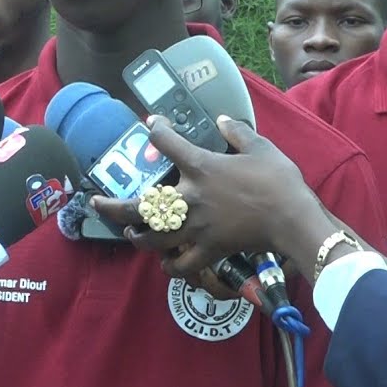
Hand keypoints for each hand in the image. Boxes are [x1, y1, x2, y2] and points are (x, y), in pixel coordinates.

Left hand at [93, 116, 328, 280]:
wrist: (292, 217)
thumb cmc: (278, 180)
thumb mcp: (260, 147)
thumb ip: (236, 132)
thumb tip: (222, 120)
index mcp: (200, 167)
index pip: (166, 143)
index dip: (156, 131)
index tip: (152, 127)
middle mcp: (189, 198)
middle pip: (140, 205)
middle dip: (112, 205)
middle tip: (95, 202)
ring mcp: (196, 227)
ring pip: (153, 238)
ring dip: (136, 235)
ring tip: (129, 231)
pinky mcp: (208, 250)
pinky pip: (182, 264)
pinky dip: (170, 266)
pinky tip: (164, 264)